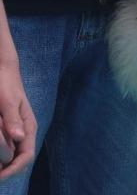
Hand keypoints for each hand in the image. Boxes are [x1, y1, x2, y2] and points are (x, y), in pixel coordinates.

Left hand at [0, 60, 35, 179]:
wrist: (2, 71)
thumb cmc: (5, 84)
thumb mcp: (7, 101)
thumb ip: (13, 119)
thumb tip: (19, 138)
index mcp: (28, 127)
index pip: (26, 156)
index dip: (13, 170)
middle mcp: (24, 132)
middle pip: (19, 160)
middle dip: (5, 170)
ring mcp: (15, 131)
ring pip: (11, 155)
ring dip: (1, 164)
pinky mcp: (7, 129)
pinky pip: (5, 148)